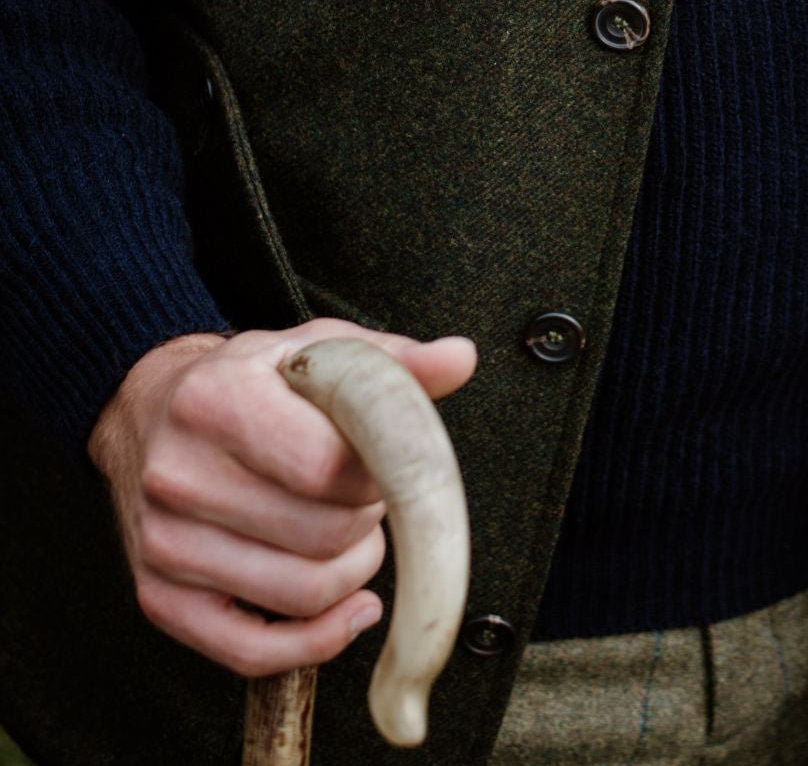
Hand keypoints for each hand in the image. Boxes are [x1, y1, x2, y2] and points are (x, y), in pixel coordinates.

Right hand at [87, 318, 476, 678]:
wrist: (150, 411)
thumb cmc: (248, 380)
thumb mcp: (315, 349)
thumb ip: (392, 359)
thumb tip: (461, 359)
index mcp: (217, 401)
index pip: (328, 467)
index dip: (378, 474)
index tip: (381, 461)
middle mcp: (179, 476)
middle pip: (324, 536)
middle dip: (369, 520)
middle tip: (365, 495)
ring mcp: (165, 545)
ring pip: (302, 595)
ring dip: (352, 572)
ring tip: (347, 531)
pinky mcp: (161, 599)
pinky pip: (252, 653)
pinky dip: (317, 641)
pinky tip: (350, 608)